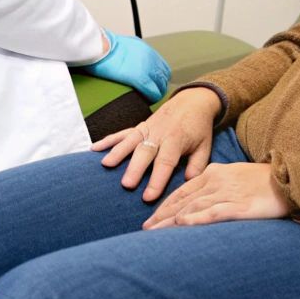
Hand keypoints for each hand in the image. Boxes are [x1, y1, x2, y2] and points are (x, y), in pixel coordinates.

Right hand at [77, 31, 170, 102]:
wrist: (98, 45)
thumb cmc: (103, 46)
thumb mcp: (123, 45)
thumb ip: (132, 53)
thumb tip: (129, 61)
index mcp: (146, 50)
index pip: (161, 67)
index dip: (158, 78)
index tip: (153, 84)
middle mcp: (150, 57)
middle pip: (164, 77)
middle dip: (159, 86)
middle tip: (152, 93)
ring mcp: (147, 68)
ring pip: (161, 85)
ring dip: (156, 93)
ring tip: (148, 98)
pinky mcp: (140, 78)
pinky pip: (153, 92)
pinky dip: (152, 98)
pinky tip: (146, 101)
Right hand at [91, 85, 219, 200]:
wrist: (193, 101)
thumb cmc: (199, 129)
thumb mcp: (205, 146)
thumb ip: (197, 165)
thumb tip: (189, 183)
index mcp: (176, 140)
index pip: (166, 162)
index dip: (157, 180)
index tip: (148, 197)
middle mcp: (159, 133)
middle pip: (145, 152)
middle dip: (134, 168)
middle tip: (126, 184)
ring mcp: (147, 128)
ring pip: (130, 140)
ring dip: (117, 152)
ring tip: (105, 165)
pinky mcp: (139, 126)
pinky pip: (122, 133)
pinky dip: (108, 140)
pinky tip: (94, 149)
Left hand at [142, 162, 289, 229]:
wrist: (290, 177)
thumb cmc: (264, 181)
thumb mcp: (235, 178)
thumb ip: (216, 188)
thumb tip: (199, 204)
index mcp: (213, 173)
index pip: (182, 191)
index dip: (164, 206)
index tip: (151, 218)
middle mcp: (216, 181)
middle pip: (182, 200)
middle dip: (161, 216)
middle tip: (145, 229)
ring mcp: (227, 193)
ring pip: (192, 208)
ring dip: (171, 222)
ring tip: (155, 234)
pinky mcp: (240, 206)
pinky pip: (213, 213)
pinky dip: (195, 219)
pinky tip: (182, 226)